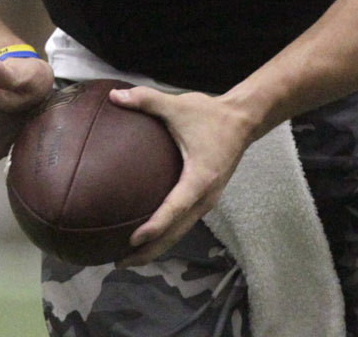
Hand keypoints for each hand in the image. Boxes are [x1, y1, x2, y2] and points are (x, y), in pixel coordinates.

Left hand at [109, 86, 254, 265]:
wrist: (243, 120)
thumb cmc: (210, 115)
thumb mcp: (178, 105)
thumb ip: (146, 100)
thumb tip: (114, 96)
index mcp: (199, 179)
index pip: (174, 209)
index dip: (154, 227)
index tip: (132, 240)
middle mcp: (205, 197)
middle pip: (176, 233)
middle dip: (150, 251)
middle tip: (119, 262)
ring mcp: (208, 200)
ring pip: (181, 232)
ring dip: (158, 246)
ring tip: (129, 257)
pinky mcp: (206, 198)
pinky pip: (184, 223)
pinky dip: (167, 234)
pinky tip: (148, 235)